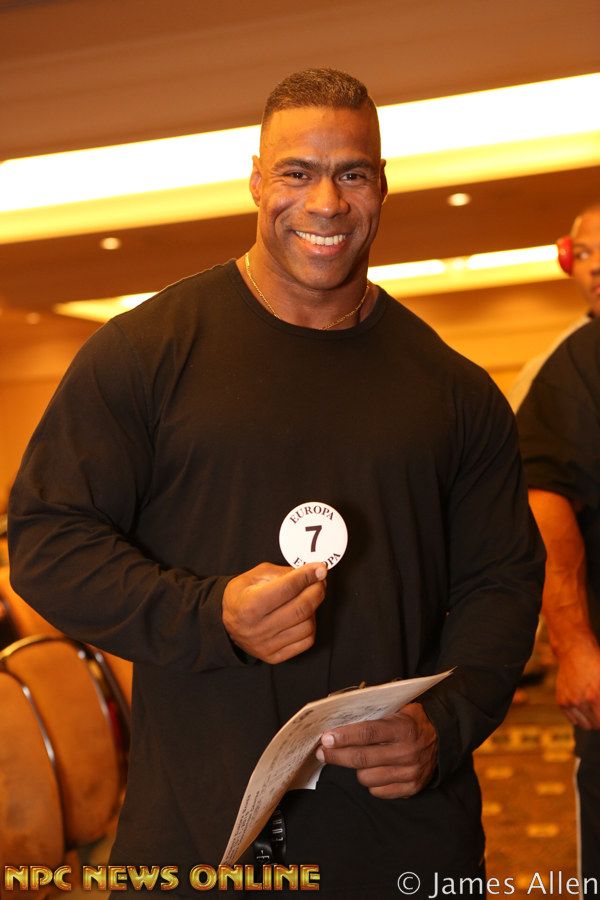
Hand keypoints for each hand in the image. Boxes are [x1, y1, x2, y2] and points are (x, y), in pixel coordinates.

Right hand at [222, 562, 326, 663]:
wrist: (226, 623)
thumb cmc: (242, 595)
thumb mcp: (255, 576)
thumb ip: (282, 573)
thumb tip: (311, 572)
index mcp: (249, 605)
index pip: (288, 588)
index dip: (308, 576)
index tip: (320, 568)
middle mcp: (257, 628)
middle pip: (301, 608)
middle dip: (317, 591)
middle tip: (320, 581)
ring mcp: (266, 645)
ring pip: (307, 626)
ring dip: (314, 609)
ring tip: (308, 599)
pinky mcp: (274, 656)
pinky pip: (306, 642)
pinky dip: (310, 626)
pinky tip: (304, 617)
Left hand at [315, 702, 437, 798]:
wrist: (442, 737)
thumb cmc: (411, 720)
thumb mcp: (396, 709)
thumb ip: (372, 715)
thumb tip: (338, 719)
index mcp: (403, 728)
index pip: (368, 733)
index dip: (344, 737)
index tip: (326, 738)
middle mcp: (407, 752)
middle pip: (362, 758)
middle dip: (337, 755)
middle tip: (322, 752)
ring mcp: (410, 772)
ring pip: (367, 778)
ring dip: (357, 769)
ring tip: (359, 759)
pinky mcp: (412, 788)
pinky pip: (378, 791)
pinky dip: (372, 782)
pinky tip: (375, 770)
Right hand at [556, 641, 599, 729]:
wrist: (574, 651)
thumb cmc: (595, 664)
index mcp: (594, 696)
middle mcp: (580, 701)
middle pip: (596, 725)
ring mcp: (569, 702)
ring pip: (584, 725)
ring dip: (591, 720)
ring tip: (593, 708)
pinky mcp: (561, 701)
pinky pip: (573, 720)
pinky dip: (579, 717)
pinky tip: (583, 705)